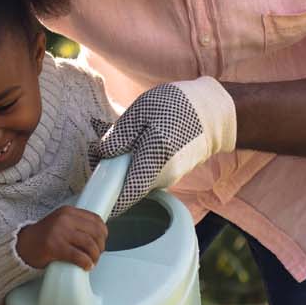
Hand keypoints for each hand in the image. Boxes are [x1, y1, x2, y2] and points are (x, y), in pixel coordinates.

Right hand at [17, 206, 106, 269]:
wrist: (23, 245)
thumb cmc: (43, 237)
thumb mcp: (61, 223)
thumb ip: (77, 225)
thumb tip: (99, 236)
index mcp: (68, 211)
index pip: (96, 219)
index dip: (103, 233)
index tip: (102, 242)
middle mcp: (65, 219)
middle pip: (95, 232)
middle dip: (100, 246)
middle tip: (96, 255)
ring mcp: (59, 232)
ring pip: (89, 244)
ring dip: (94, 256)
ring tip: (91, 262)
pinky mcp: (55, 246)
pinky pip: (79, 256)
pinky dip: (86, 263)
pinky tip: (86, 266)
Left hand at [89, 77, 236, 218]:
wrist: (214, 113)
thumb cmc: (177, 106)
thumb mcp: (142, 111)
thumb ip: (120, 135)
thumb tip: (102, 154)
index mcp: (152, 162)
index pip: (124, 196)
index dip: (105, 198)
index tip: (91, 188)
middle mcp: (161, 178)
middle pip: (126, 187)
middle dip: (111, 173)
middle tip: (102, 151)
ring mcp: (168, 179)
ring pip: (136, 179)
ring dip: (125, 166)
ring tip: (124, 141)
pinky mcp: (172, 175)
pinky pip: (147, 174)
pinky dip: (137, 163)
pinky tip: (139, 143)